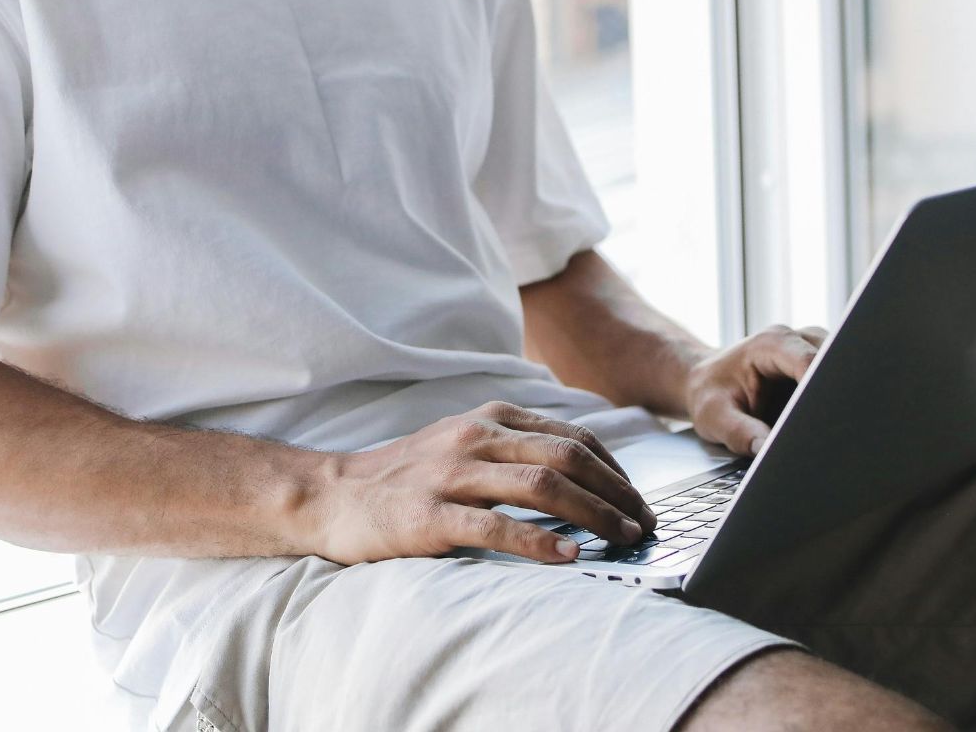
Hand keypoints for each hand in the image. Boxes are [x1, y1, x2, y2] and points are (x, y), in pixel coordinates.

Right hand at [306, 400, 659, 565]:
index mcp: (490, 419)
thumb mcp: (464, 445)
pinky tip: (569, 557)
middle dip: (616, 492)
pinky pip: (495, 525)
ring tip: (623, 538)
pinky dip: (539, 541)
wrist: (331, 494)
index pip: (573, 436)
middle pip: (567, 457)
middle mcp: (476, 438)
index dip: (616, 470)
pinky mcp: (430, 514)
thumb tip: (583, 478)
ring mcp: (452, 474)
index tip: (639, 500)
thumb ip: (515, 451)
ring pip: (542, 485)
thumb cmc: (405, 476)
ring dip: (593, 513)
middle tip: (645, 524)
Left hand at [683, 323, 829, 455]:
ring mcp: (815, 349)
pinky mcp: (823, 366)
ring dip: (840, 400)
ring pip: (844, 372)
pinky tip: (829, 425)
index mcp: (771, 344)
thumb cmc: (710, 395)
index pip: (811, 361)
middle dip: (837, 396)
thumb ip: (740, 432)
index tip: (827, 418)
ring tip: (830, 431)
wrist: (708, 382)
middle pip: (836, 363)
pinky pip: (839, 381)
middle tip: (833, 432)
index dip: (824, 389)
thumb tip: (769, 450)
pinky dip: (836, 403)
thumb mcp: (714, 416)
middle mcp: (799, 339)